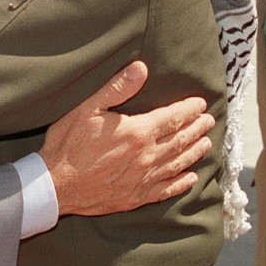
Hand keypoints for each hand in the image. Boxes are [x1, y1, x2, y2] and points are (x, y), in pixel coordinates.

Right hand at [39, 61, 213, 215]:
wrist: (56, 185)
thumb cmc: (68, 144)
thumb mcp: (87, 108)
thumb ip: (117, 88)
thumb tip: (141, 69)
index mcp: (137, 132)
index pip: (172, 118)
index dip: (188, 110)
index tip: (200, 103)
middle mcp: (146, 156)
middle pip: (180, 140)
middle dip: (196, 129)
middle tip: (209, 121)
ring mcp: (143, 179)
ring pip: (178, 164)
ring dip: (194, 152)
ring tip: (206, 144)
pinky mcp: (135, 197)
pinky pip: (166, 190)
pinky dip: (181, 183)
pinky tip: (190, 179)